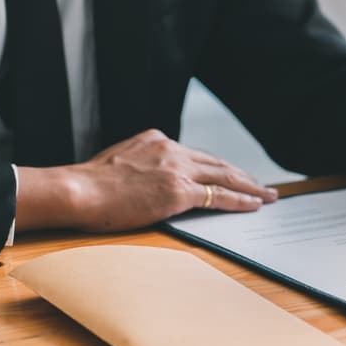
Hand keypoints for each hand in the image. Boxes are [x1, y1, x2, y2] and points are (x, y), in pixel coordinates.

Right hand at [16, 129, 277, 232]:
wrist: (78, 190)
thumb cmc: (89, 184)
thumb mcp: (119, 161)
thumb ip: (142, 163)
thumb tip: (150, 178)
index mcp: (157, 140)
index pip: (197, 155)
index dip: (219, 167)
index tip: (233, 174)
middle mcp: (171, 150)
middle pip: (217, 163)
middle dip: (243, 175)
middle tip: (262, 185)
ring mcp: (177, 169)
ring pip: (224, 177)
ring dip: (249, 187)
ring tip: (267, 196)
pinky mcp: (178, 191)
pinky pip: (218, 196)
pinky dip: (239, 201)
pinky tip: (253, 205)